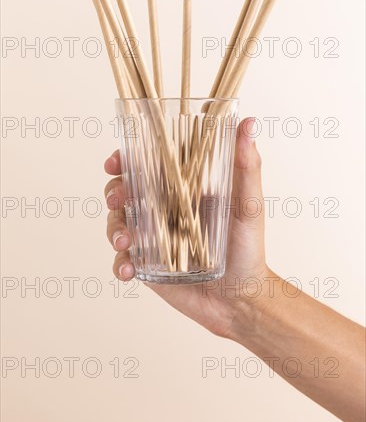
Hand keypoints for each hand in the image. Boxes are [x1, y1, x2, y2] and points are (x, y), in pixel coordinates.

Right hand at [104, 117, 268, 338]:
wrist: (242, 299)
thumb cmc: (249, 247)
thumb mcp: (249, 204)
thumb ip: (247, 166)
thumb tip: (250, 122)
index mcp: (181, 190)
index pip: (147, 165)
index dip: (126, 159)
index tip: (116, 161)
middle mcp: (162, 210)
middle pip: (125, 191)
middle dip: (113, 191)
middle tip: (118, 200)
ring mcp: (152, 237)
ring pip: (118, 222)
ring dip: (113, 227)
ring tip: (126, 240)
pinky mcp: (147, 265)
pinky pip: (123, 259)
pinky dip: (119, 262)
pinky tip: (128, 269)